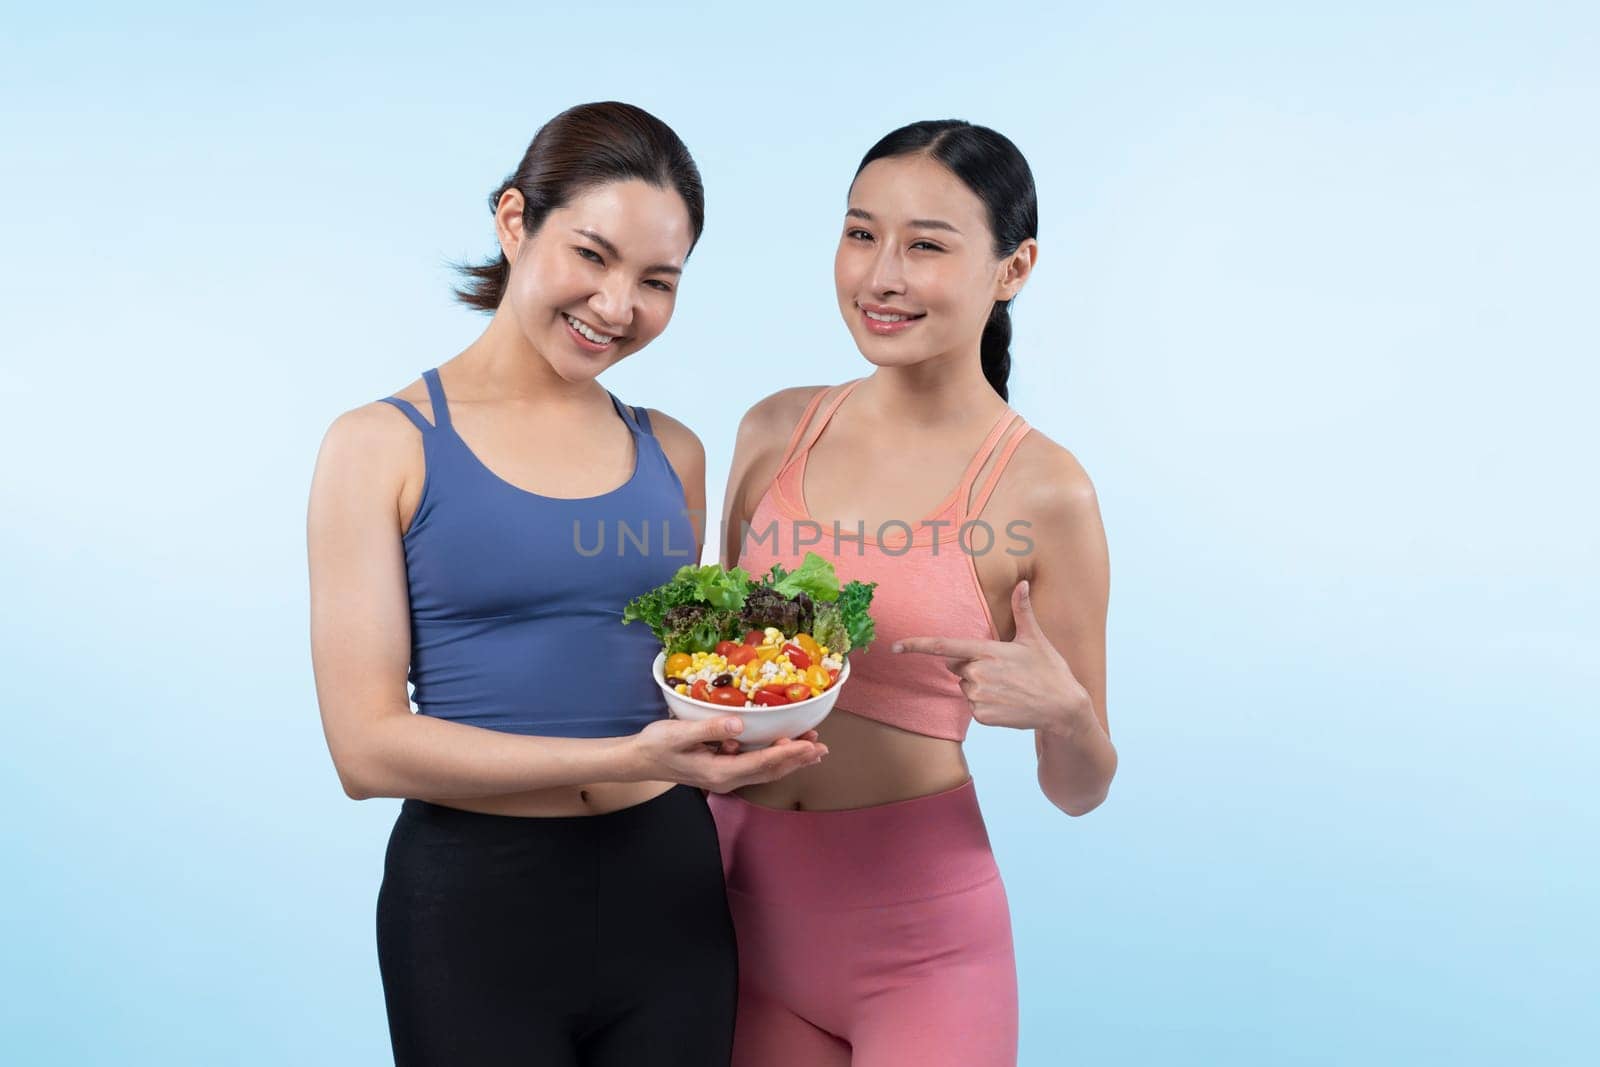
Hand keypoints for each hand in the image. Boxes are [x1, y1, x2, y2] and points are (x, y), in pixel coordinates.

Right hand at [631, 716, 826, 792]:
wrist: (640, 760)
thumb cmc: (657, 745)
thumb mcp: (680, 734)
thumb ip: (710, 729)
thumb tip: (739, 724)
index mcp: (720, 772)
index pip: (764, 763)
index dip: (789, 753)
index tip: (810, 744)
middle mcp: (727, 779)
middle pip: (770, 771)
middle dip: (797, 759)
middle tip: (822, 747)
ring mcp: (725, 777)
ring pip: (765, 770)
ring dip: (788, 759)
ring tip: (811, 749)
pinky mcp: (722, 770)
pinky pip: (754, 766)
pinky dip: (772, 757)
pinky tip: (779, 747)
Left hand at [893, 580, 1089, 733]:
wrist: (1063, 707)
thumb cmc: (1049, 670)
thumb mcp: (1035, 638)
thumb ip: (1022, 610)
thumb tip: (1022, 583)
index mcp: (986, 651)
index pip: (943, 646)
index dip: (916, 646)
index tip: (895, 647)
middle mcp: (978, 673)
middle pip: (958, 667)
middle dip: (973, 667)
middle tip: (1004, 672)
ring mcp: (979, 696)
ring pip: (965, 687)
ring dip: (980, 687)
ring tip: (1009, 688)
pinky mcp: (982, 716)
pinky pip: (973, 706)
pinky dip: (987, 705)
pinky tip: (1008, 703)